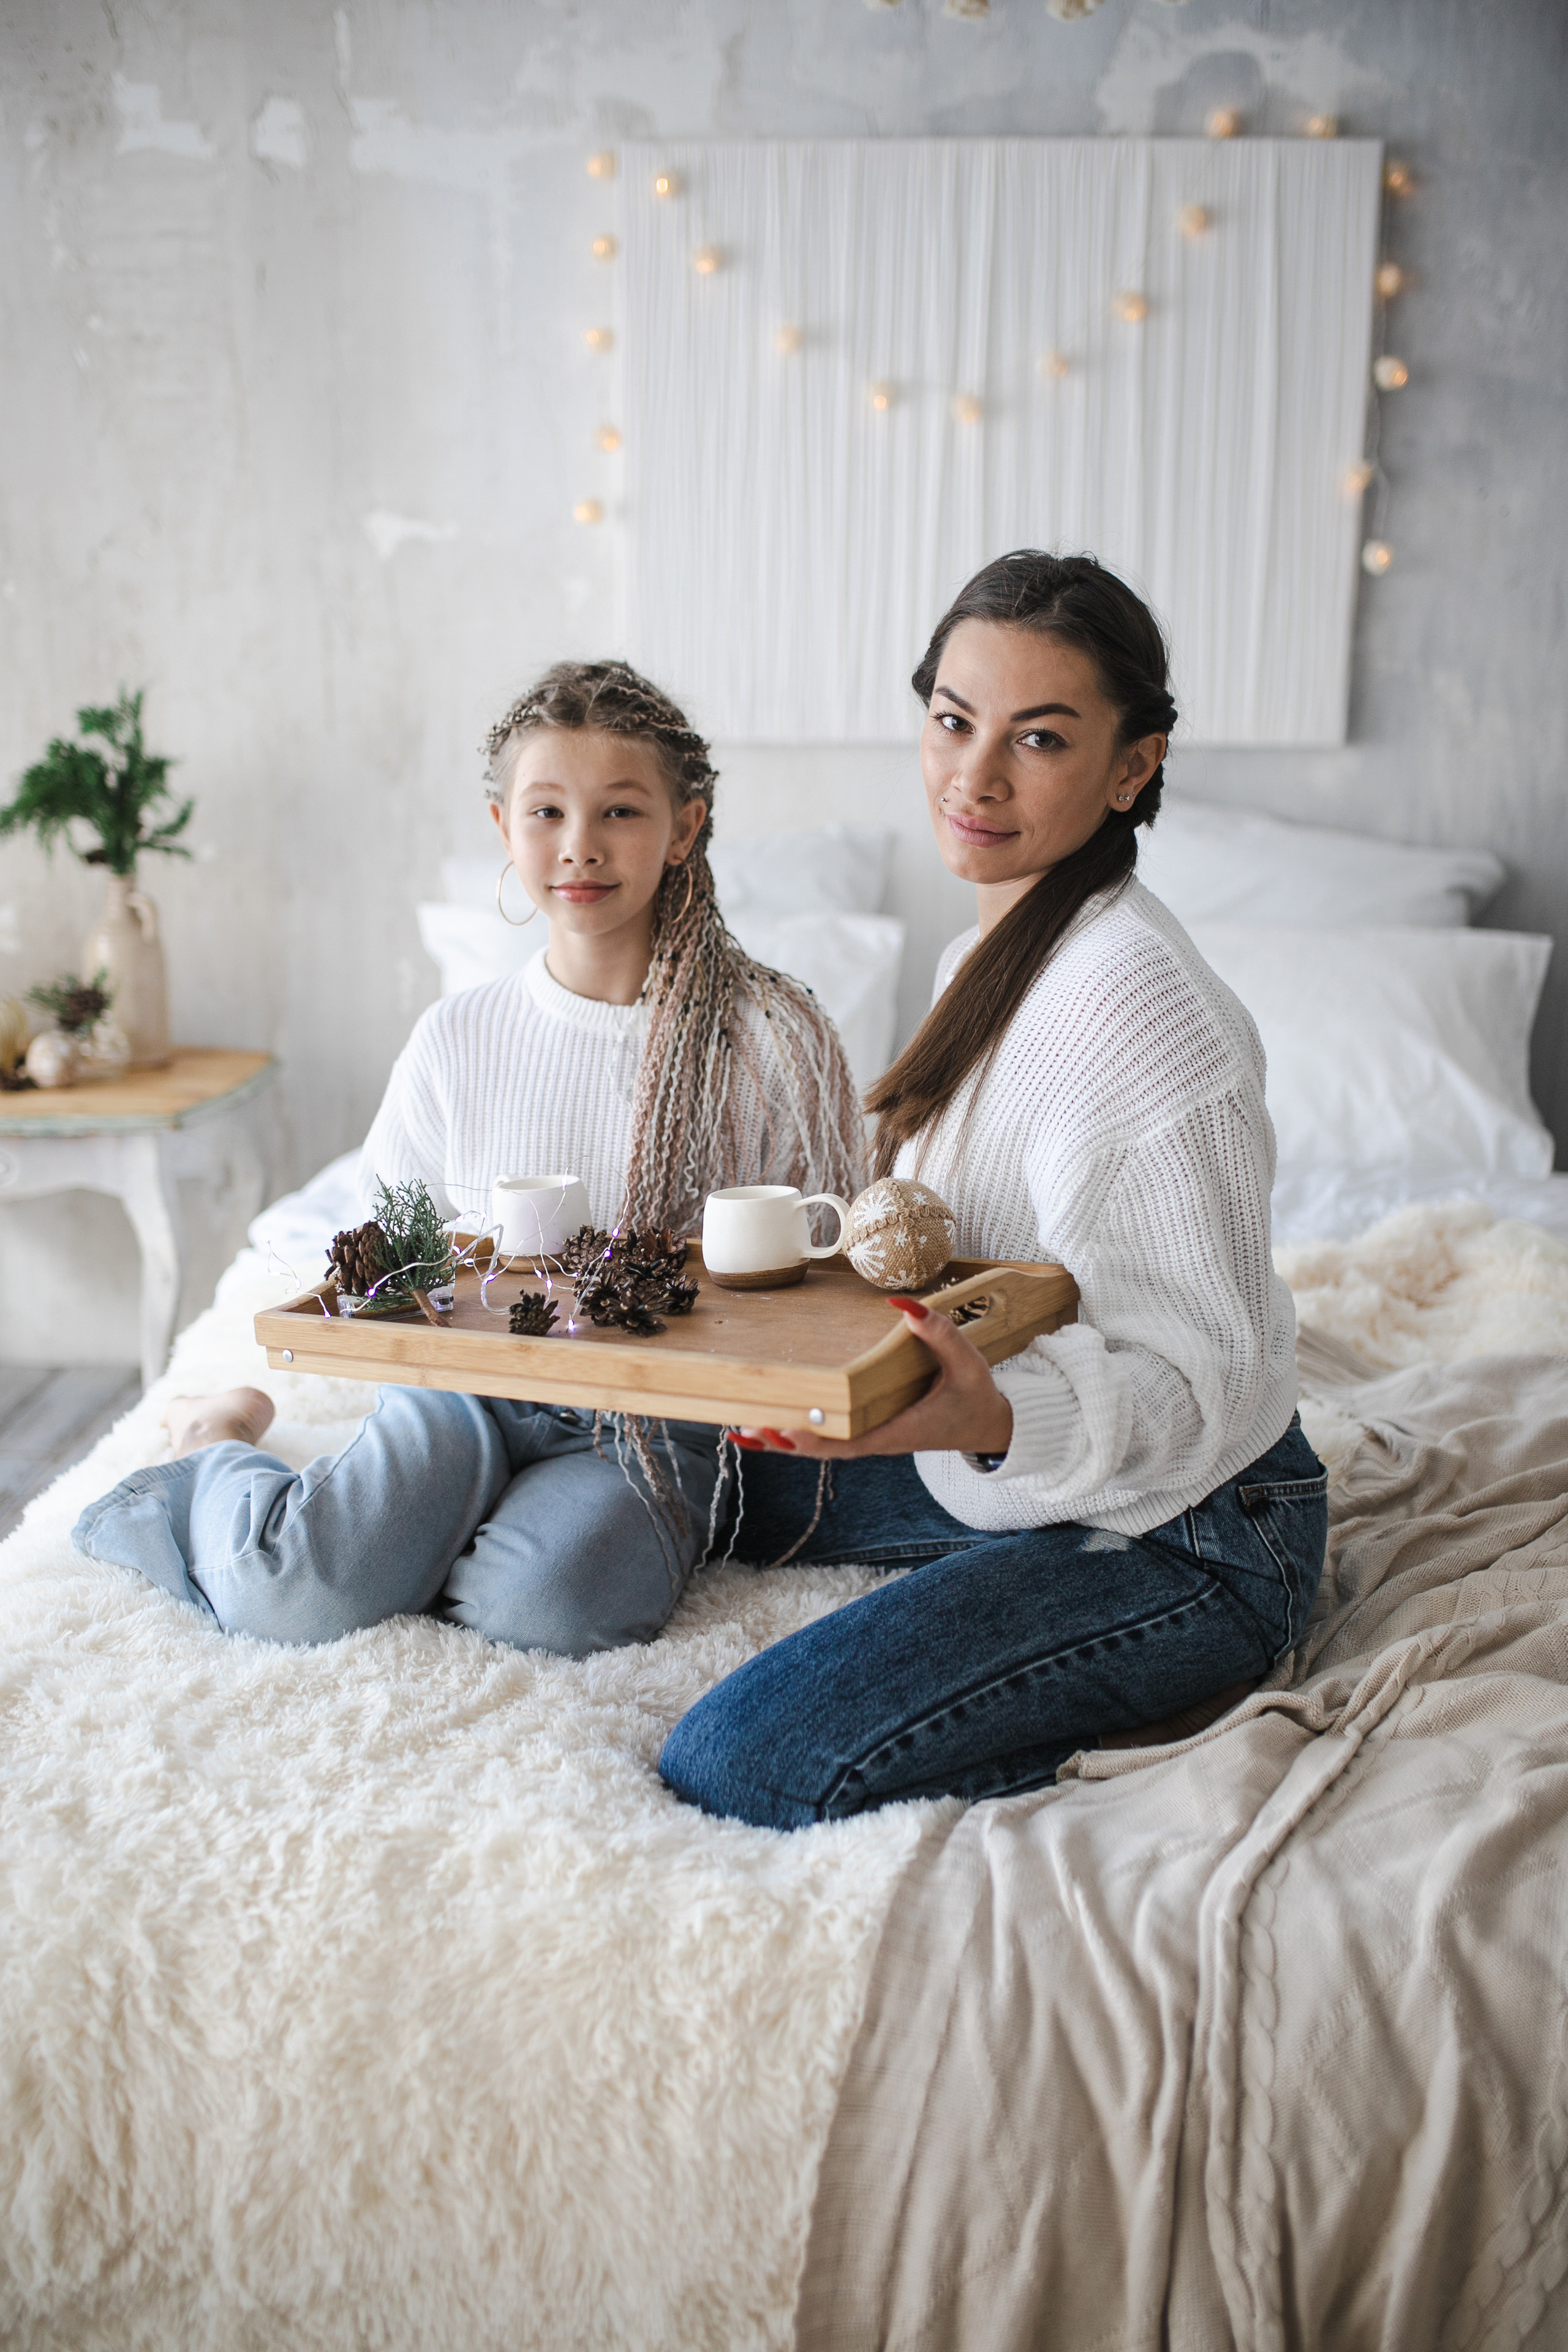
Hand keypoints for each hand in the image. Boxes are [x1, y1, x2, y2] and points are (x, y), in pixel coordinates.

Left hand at [730, 1297, 1013, 1460]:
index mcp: (898, 1431)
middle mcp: (878, 1441)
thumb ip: (938, 1332)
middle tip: (746, 1426)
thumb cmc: (976, 1395)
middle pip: (822, 1449)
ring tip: (742, 1429)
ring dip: (783, 1439)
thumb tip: (901, 1303)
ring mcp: (871, 1440)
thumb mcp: (966, 1361)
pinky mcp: (869, 1433)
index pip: (848, 1443)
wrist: (988, 1425)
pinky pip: (828, 1440)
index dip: (815, 1439)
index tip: (785, 1428)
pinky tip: (767, 1430)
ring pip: (820, 1448)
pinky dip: (796, 1436)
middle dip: (785, 1440)